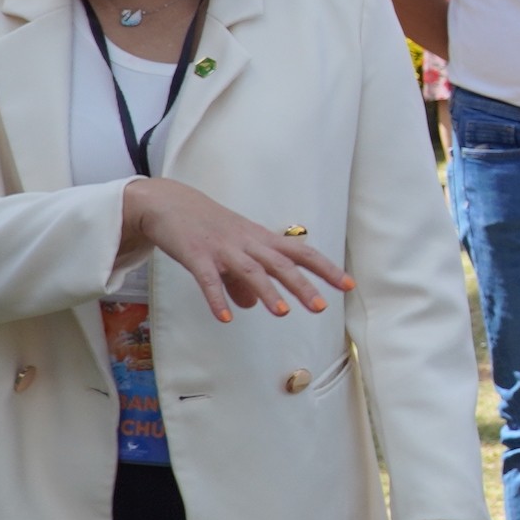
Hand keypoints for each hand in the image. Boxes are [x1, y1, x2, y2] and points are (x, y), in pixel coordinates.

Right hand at [126, 177, 351, 323]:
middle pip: (280, 264)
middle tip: (320, 307)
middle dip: (302, 285)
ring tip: (283, 312)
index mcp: (261, 240)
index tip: (349, 285)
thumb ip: (245, 280)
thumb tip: (254, 305)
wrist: (170, 202)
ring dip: (267, 292)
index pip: (301, 253)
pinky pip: (208, 279)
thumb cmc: (209, 227)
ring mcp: (222, 249)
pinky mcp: (196, 255)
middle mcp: (247, 243)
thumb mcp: (234, 250)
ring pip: (250, 270)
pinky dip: (217, 298)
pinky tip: (225, 317)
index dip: (326, 268)